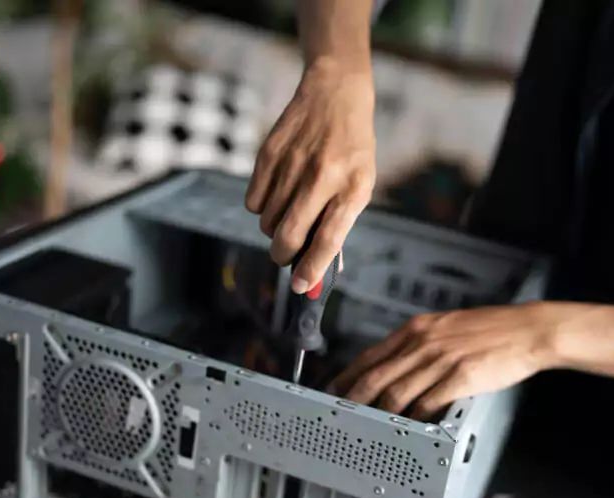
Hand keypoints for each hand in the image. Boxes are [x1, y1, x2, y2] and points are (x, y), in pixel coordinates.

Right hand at [246, 58, 375, 293]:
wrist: (335, 94)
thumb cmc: (352, 149)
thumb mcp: (360, 184)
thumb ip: (338, 224)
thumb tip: (315, 268)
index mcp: (352, 188)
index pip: (329, 239)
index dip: (312, 268)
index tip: (300, 286)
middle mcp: (322, 177)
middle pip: (289, 235)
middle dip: (282, 255)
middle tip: (284, 255)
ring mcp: (293, 164)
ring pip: (267, 222)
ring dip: (274, 229)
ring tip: (289, 212)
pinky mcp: (269, 153)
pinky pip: (253, 202)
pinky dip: (261, 207)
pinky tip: (277, 193)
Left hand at [329, 304, 557, 420]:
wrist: (527, 330)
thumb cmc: (491, 330)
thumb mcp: (446, 327)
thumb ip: (419, 343)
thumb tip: (395, 364)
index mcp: (417, 329)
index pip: (370, 355)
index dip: (348, 376)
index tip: (335, 390)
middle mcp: (423, 342)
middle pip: (375, 376)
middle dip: (354, 400)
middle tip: (343, 416)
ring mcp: (440, 359)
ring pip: (396, 393)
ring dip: (381, 414)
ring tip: (372, 428)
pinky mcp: (460, 376)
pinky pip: (427, 403)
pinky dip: (414, 418)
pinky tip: (409, 428)